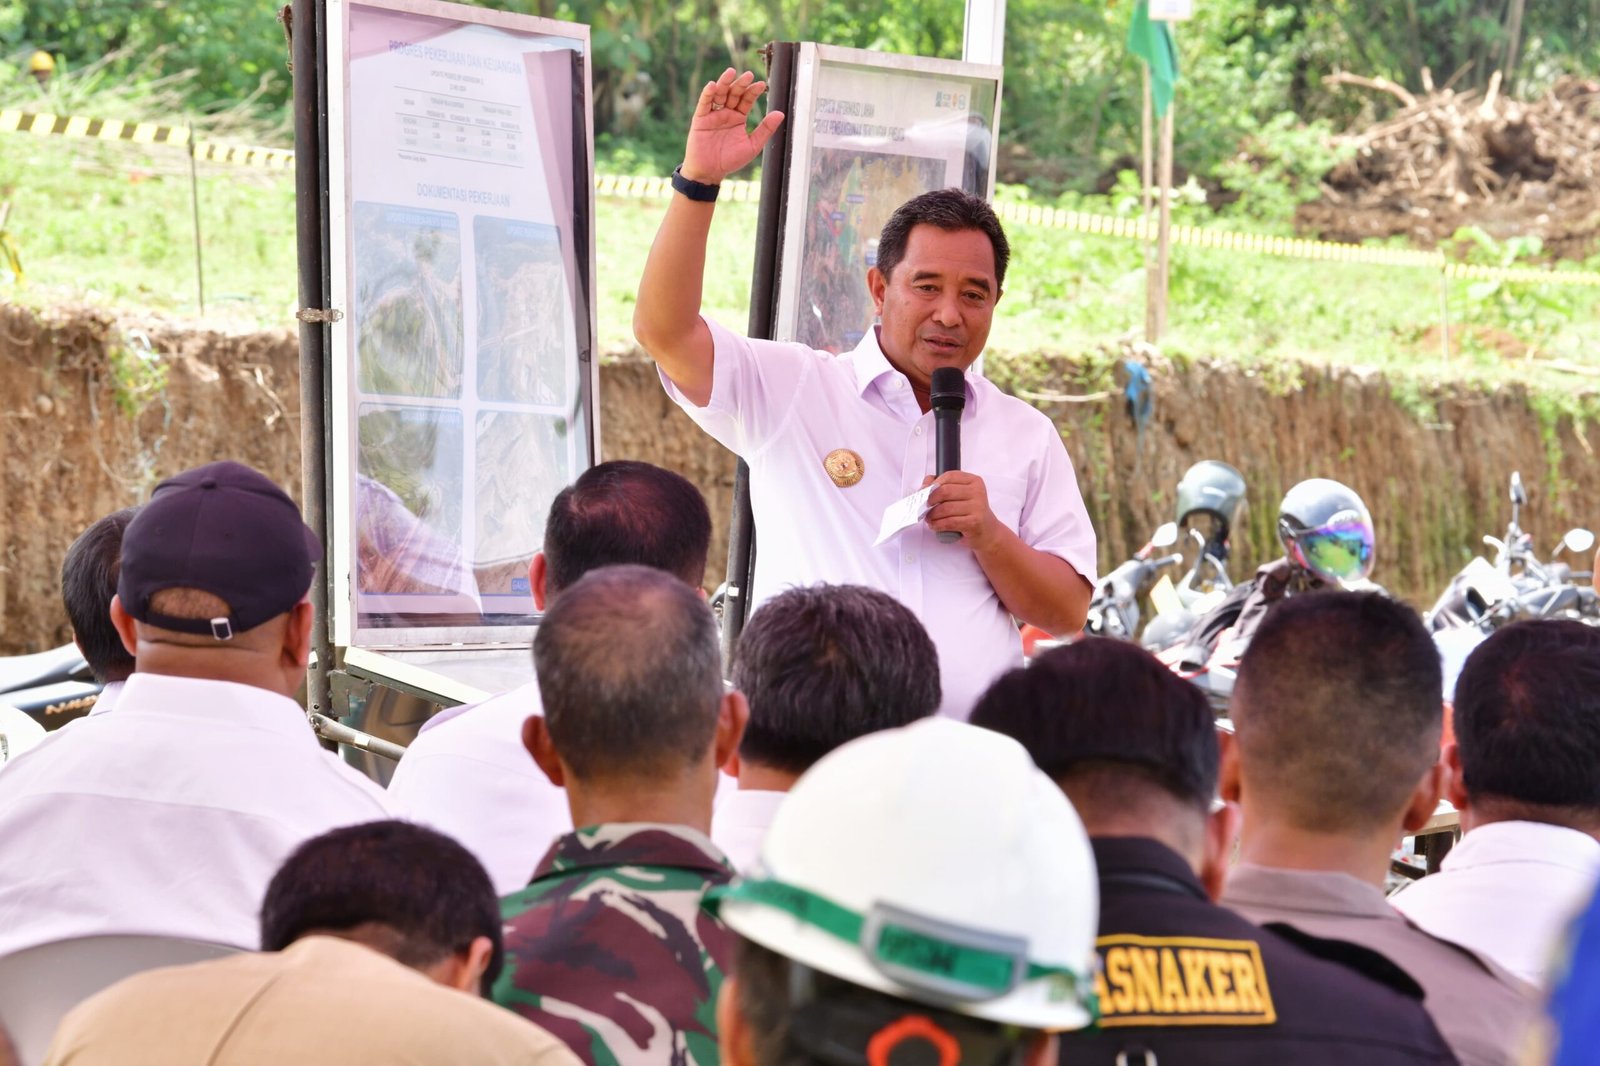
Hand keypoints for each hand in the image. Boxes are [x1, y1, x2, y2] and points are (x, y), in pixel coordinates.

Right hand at [681, 68, 784, 183]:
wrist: (709, 172)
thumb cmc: (730, 160)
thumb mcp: (752, 145)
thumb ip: (765, 129)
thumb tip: (781, 113)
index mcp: (738, 118)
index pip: (746, 100)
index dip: (753, 91)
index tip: (762, 84)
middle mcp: (726, 113)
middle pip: (733, 93)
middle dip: (741, 84)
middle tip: (749, 75)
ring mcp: (713, 114)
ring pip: (719, 94)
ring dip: (724, 83)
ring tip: (731, 72)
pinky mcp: (700, 119)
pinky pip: (704, 104)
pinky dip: (707, 94)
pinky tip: (712, 85)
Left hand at [922, 472, 1003, 552]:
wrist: (988, 532)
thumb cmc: (970, 513)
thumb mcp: (960, 495)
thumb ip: (943, 486)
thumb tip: (925, 485)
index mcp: (973, 481)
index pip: (949, 476)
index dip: (933, 484)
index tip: (924, 492)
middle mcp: (977, 492)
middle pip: (945, 491)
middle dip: (930, 500)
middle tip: (924, 507)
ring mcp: (977, 507)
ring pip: (945, 508)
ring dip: (932, 515)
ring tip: (929, 518)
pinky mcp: (974, 522)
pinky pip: (949, 522)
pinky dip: (938, 524)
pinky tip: (935, 525)